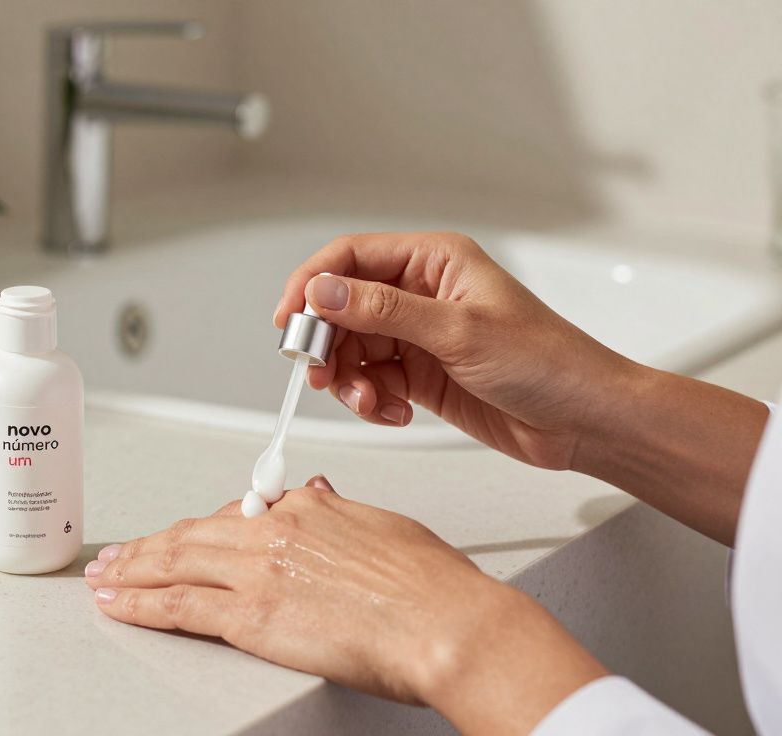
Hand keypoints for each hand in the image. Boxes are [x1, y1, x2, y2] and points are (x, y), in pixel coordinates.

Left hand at [86, 477, 606, 733]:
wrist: (448, 623)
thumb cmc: (434, 587)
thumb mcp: (386, 527)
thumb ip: (342, 514)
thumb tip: (320, 497)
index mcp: (307, 508)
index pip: (237, 515)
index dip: (204, 530)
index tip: (186, 537)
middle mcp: (274, 531)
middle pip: (192, 534)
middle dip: (148, 546)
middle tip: (118, 554)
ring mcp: (257, 571)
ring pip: (173, 563)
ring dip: (131, 570)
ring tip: (104, 577)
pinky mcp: (250, 616)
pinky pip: (177, 606)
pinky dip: (139, 603)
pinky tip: (117, 604)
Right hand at [273, 232, 633, 469]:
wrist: (585, 420)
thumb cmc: (547, 363)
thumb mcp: (458, 332)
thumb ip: (383, 310)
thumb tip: (323, 291)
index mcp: (435, 261)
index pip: (351, 258)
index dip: (313, 285)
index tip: (290, 321)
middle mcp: (422, 293)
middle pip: (343, 308)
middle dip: (328, 344)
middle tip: (322, 374)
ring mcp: (421, 335)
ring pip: (353, 350)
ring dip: (350, 380)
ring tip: (371, 403)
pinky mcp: (422, 374)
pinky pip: (373, 381)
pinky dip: (373, 401)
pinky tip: (395, 412)